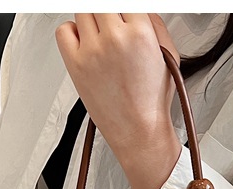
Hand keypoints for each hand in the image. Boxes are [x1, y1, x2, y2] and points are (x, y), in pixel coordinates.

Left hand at [55, 13, 180, 155]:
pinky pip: (64, 30)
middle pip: (101, 3)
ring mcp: (92, 51)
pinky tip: (84, 42)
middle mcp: (114, 39)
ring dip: (91, 18)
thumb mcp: (168, 55)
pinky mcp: (75, 65)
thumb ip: (154, 24)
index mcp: (140, 33)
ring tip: (100, 33)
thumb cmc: (152, 102)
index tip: (121, 14)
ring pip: (82, 10)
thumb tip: (141, 10)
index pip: (126, 0)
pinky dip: (71, 31)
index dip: (124, 10)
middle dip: (109, 12)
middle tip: (111, 22)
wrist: (138, 132)